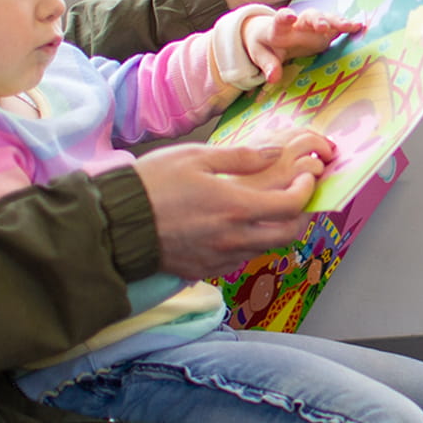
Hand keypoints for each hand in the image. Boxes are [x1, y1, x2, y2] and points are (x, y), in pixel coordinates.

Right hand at [139, 142, 325, 277]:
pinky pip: (239, 259)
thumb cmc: (152, 184)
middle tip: (295, 197)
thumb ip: (240, 157)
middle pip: (288, 234)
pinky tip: (236, 227)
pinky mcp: (204, 269)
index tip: (306, 177)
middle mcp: (233, 238)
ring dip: (274, 230)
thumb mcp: (195, 157)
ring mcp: (219, 257)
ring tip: (266, 209)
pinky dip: (249, 244)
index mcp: (235, 207)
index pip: (291, 205)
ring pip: (265, 249)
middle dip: (300, 215)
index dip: (306, 190)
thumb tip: (275, 152)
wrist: (116, 224)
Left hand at [243, 9, 367, 81]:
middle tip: (324, 26)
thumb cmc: (265, 44)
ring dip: (337, 22)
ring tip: (351, 26)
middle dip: (317, 20)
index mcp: (278, 28)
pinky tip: (359, 27)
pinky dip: (346, 26)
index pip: (280, 20)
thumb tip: (273, 77)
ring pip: (325, 19)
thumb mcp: (260, 54)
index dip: (285, 17)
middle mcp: (298, 23)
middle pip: (308, 17)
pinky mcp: (324, 31)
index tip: (290, 17)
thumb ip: (267, 64)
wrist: (271, 32)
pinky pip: (336, 26)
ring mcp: (312, 26)